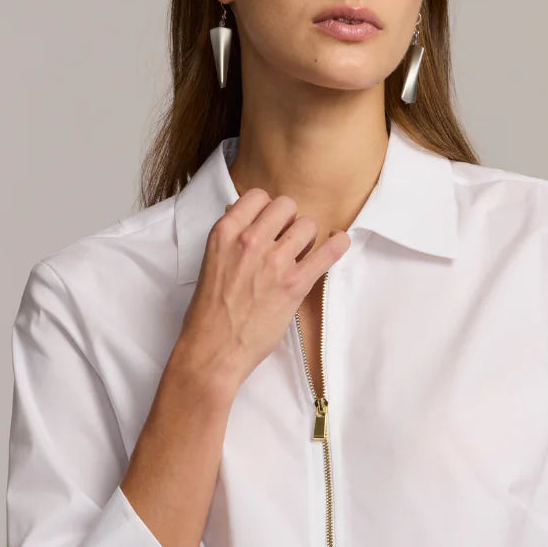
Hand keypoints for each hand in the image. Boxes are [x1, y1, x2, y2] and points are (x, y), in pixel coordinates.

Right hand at [175, 188, 350, 392]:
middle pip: (286, 205)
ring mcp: (274, 262)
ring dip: (307, 236)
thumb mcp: (212, 262)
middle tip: (286, 238)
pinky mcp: (295, 285)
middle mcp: (250, 241)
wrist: (213, 350)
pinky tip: (338, 242)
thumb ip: (231, 238)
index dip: (267, 209)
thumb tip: (247, 218)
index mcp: (225, 233)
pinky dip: (338, 244)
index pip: (258, 196)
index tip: (270, 222)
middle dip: (289, 219)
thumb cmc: (209, 311)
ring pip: (307, 224)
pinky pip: (328, 252)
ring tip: (302, 251)